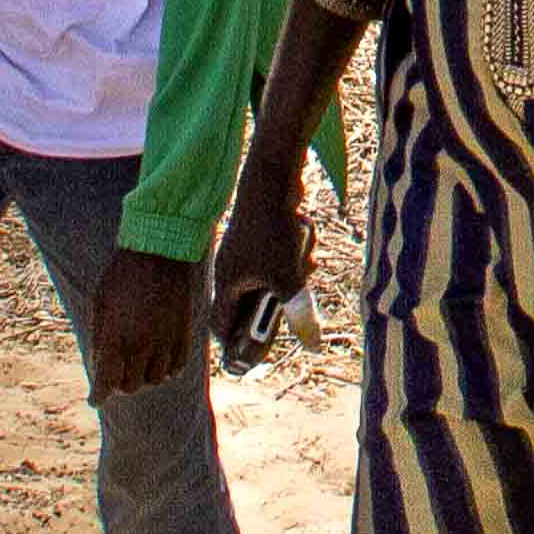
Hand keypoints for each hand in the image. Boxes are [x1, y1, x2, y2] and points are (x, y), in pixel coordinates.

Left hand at [88, 245, 203, 400]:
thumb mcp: (100, 304)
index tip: (95, 400)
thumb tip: (100, 362)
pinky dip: (167, 370)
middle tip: (116, 375)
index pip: (106, 382)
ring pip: (156, 379)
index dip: (99, 395)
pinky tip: (160, 363)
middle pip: (131, 385)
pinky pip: (177, 366)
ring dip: (144, 378)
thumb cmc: (122, 275)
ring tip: (138, 367)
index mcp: (116, 338)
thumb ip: (100, 337)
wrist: (159, 252)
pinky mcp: (184, 333)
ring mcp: (166, 340)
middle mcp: (142, 345)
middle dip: (120, 384)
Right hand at [210, 181, 311, 368]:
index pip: (222, 327)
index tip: (256, 353)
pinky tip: (306, 248)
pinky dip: (293, 260)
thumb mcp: (289, 279)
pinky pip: (278, 261)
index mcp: (225, 284)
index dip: (237, 344)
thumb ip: (299, 314)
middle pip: (251, 305)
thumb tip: (312, 346)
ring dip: (291, 280)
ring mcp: (244, 253)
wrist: (273, 179)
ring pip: (271, 281)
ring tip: (304, 266)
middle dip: (278, 306)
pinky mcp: (260, 238)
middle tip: (295, 306)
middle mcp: (229, 270)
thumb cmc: (273, 230)